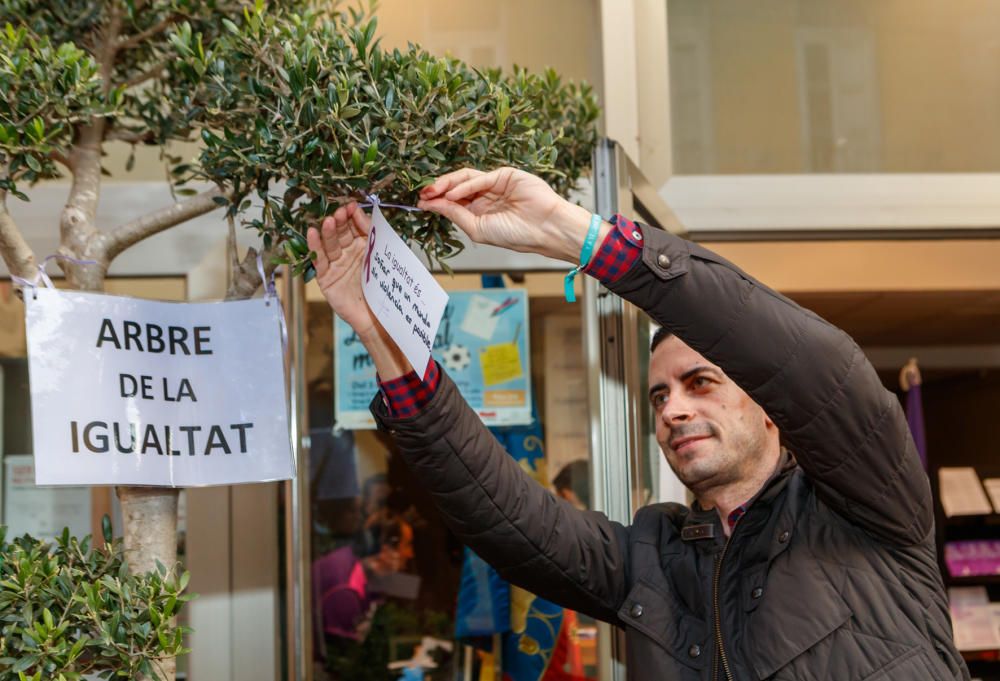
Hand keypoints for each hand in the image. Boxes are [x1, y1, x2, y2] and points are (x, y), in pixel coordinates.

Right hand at [307, 202, 377, 337]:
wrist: (378, 316)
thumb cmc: (382, 287)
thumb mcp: (379, 256)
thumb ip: (371, 234)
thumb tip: (361, 212)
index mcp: (361, 247)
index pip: (354, 227)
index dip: (352, 217)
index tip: (352, 206)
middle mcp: (347, 254)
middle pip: (341, 234)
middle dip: (340, 222)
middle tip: (340, 212)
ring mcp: (335, 265)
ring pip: (330, 245)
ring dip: (329, 232)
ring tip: (329, 221)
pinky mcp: (326, 278)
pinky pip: (319, 261)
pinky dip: (315, 247)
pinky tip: (312, 233)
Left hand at [416, 167, 597, 262]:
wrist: (545, 230)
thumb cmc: (517, 235)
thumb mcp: (478, 229)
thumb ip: (456, 214)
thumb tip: (432, 205)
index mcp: (480, 211)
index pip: (453, 201)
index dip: (436, 200)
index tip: (420, 202)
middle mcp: (486, 196)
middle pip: (456, 187)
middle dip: (438, 189)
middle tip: (423, 194)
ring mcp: (495, 184)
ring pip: (465, 178)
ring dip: (447, 183)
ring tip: (432, 191)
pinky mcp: (505, 175)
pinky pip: (481, 178)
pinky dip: (465, 185)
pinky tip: (453, 193)